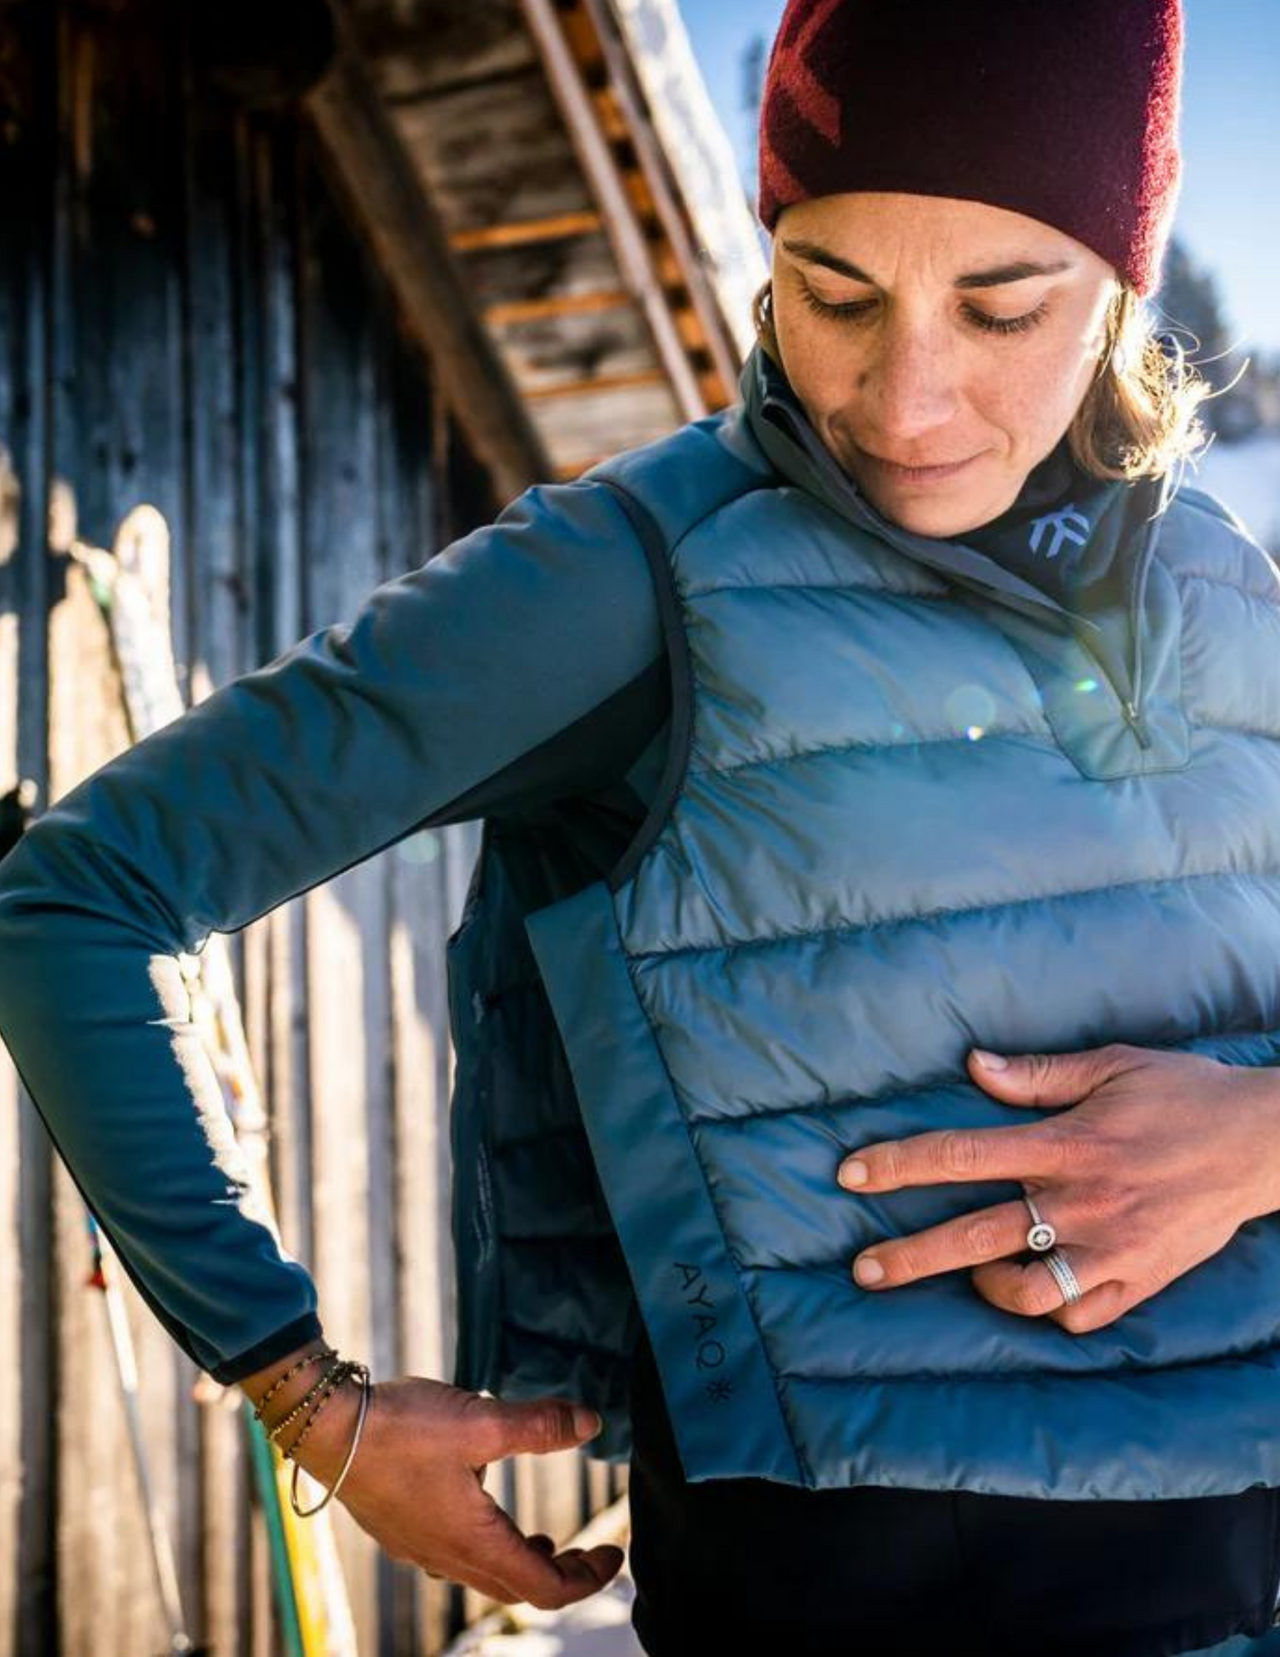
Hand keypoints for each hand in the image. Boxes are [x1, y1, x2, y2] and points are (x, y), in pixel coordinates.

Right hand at [292, 1373, 623, 1606]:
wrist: (325, 1429)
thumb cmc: (400, 1428)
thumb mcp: (479, 1421)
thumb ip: (537, 1426)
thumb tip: (590, 1425)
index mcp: (473, 1543)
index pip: (545, 1588)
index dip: (588, 1578)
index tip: (614, 1554)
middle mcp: (447, 1557)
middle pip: (517, 1587)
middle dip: (561, 1574)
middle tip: (590, 1550)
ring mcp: (420, 1547)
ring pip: (484, 1572)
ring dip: (522, 1562)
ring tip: (544, 1539)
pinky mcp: (402, 1529)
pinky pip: (455, 1554)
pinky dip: (487, 1545)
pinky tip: (482, 1504)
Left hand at [834, 1043, 1279, 1333]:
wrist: (1264, 1143)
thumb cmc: (1183, 1095)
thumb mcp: (1111, 1066)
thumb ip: (1037, 1074)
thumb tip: (972, 1065)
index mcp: (1064, 1143)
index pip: (960, 1155)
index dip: (898, 1165)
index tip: (850, 1175)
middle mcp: (1080, 1201)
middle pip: (973, 1236)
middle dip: (909, 1256)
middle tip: (862, 1269)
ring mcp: (1111, 1250)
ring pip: (1026, 1293)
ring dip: (988, 1287)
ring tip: (974, 1274)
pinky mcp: (1141, 1281)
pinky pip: (1080, 1317)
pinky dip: (1052, 1310)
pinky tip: (1040, 1289)